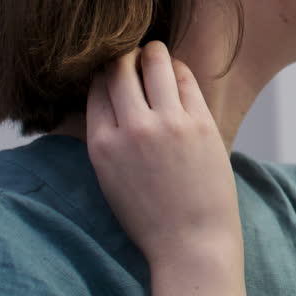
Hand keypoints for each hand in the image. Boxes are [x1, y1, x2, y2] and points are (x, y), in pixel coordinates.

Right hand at [85, 41, 241, 263]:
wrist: (192, 243)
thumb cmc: (151, 217)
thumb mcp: (110, 178)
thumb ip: (106, 138)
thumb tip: (108, 97)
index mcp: (102, 145)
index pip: (95, 88)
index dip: (103, 73)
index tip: (111, 70)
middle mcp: (132, 129)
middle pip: (118, 68)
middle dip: (123, 56)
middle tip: (132, 56)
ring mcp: (168, 124)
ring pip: (153, 62)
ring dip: (152, 52)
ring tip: (154, 52)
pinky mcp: (200, 123)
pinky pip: (185, 78)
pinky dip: (178, 69)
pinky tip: (177, 71)